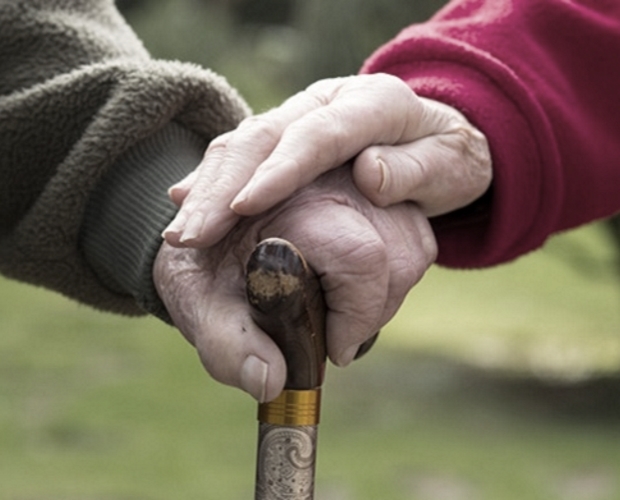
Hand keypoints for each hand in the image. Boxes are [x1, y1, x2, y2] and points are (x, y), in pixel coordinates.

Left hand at [153, 167, 436, 401]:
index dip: (357, 313)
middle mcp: (330, 179)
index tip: (333, 350)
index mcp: (286, 200)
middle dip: (371, 310)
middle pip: (398, 253)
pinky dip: (395, 276)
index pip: (360, 255)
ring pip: (413, 246)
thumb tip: (272, 380)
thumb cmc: (204, 264)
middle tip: (335, 336)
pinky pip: (416, 238)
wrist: (210, 228)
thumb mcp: (196, 302)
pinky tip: (356, 288)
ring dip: (384, 295)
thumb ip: (227, 345)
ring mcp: (358, 181)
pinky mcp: (374, 192)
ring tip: (340, 311)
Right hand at [162, 73, 490, 247]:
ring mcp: (302, 116)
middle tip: (191, 234)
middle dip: (224, 186)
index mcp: (374, 103)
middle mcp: (328, 102)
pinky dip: (213, 181)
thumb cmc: (448, 157)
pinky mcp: (286, 137)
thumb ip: (418, 169)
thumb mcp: (453, 164)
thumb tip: (369, 174)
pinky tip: (186, 204)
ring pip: (244, 143)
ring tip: (181, 229)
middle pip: (265, 136)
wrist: (437, 136)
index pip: (320, 133)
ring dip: (209, 187)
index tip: (245, 206)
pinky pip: (242, 154)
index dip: (280, 168)